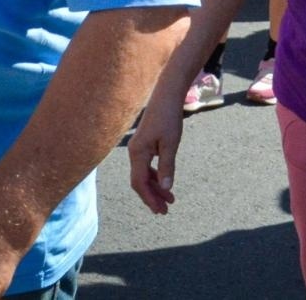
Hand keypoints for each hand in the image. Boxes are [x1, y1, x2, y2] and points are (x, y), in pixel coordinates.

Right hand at [127, 88, 186, 214]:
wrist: (167, 95)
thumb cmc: (169, 117)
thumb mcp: (171, 143)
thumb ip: (167, 166)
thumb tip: (165, 188)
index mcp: (138, 153)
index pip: (139, 182)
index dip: (149, 198)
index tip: (160, 209)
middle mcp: (134, 152)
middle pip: (140, 181)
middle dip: (152, 196)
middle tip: (165, 210)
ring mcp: (139, 148)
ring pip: (144, 174)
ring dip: (155, 187)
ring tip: (169, 200)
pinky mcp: (145, 144)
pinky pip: (147, 166)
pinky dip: (155, 176)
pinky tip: (165, 183)